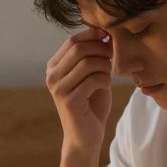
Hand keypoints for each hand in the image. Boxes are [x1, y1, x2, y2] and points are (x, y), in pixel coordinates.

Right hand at [45, 27, 113, 153]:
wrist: (85, 136)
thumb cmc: (91, 103)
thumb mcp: (91, 74)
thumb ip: (92, 55)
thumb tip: (102, 31)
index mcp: (54, 67)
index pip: (72, 41)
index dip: (93, 36)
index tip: (109, 39)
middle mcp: (52, 76)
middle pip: (79, 49)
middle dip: (102, 50)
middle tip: (114, 57)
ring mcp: (58, 89)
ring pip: (88, 63)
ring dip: (105, 66)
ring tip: (109, 74)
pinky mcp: (69, 101)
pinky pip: (94, 80)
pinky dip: (106, 80)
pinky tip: (106, 87)